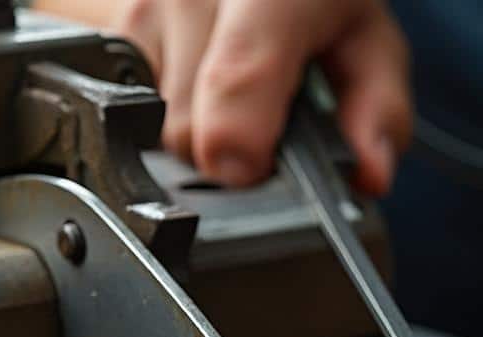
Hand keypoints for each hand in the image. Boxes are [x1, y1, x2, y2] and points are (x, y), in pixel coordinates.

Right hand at [39, 0, 411, 192]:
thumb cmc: (316, 1)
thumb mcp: (368, 45)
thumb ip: (378, 113)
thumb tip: (367, 174)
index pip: (239, 77)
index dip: (239, 141)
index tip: (248, 172)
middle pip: (188, 128)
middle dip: (226, 150)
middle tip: (263, 125)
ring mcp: (145, 1)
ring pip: (150, 123)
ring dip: (192, 128)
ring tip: (228, 91)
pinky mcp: (104, 16)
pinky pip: (121, 103)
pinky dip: (158, 105)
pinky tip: (193, 78)